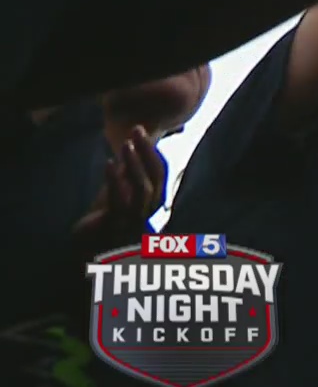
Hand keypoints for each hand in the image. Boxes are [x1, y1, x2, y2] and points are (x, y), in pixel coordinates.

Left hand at [73, 127, 168, 258]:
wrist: (87, 256)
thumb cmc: (103, 225)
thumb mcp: (117, 195)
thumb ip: (125, 177)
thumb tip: (129, 151)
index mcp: (150, 205)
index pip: (161, 174)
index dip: (151, 151)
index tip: (141, 131)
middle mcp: (148, 213)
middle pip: (156, 179)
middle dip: (148, 152)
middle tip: (138, 130)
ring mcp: (133, 222)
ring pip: (144, 190)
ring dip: (136, 164)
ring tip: (126, 144)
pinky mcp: (115, 227)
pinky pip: (120, 202)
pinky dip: (116, 181)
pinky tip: (110, 164)